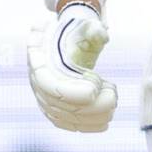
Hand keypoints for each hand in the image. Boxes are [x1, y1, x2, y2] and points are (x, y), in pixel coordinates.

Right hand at [27, 2, 116, 131]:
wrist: (69, 41)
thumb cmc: (77, 33)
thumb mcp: (83, 26)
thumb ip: (92, 28)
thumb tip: (101, 33)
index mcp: (39, 60)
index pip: (49, 85)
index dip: (72, 92)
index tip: (96, 87)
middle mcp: (37, 83)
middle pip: (61, 105)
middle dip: (91, 105)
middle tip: (113, 94)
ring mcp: (44, 99)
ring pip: (66, 118)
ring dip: (93, 116)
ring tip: (113, 102)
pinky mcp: (55, 110)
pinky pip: (69, 124)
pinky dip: (88, 126)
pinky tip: (105, 123)